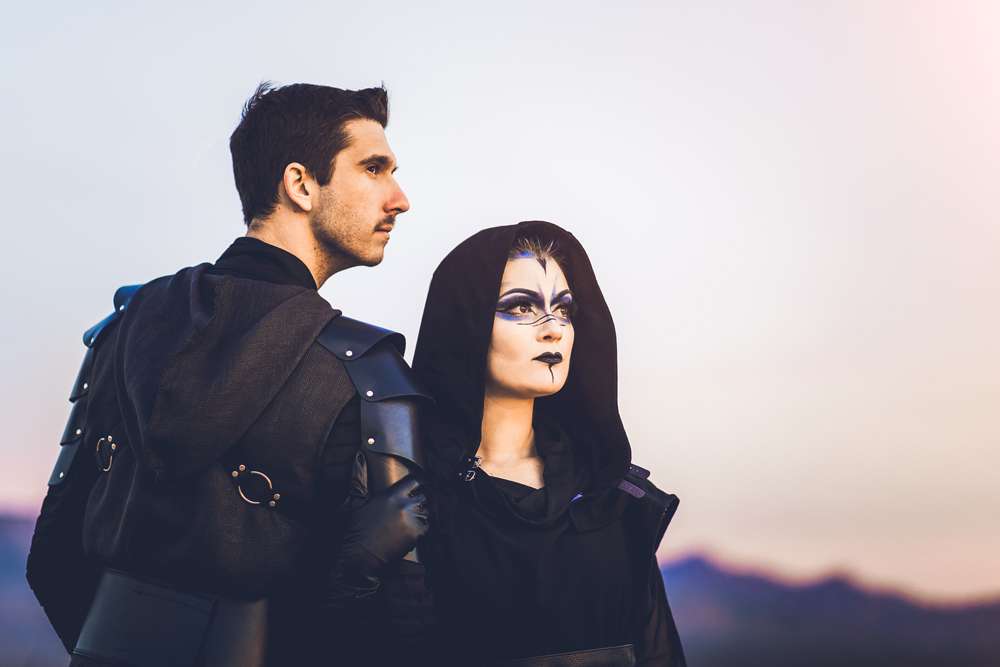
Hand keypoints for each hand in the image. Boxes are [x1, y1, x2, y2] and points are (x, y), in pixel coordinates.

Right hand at [339, 452, 429, 574]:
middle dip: (421, 498)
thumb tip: (359, 457)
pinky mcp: (415, 535)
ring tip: (412, 519)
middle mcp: (404, 505)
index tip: (421, 483)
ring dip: (422, 514)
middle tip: (418, 503)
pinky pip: (426, 527)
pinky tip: (411, 531)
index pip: (414, 480)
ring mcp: (412, 521)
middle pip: (424, 495)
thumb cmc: (356, 529)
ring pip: (426, 511)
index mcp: (390, 495)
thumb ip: (360, 479)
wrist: (359, 557)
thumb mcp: (356, 502)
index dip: (419, 481)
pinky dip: (421, 528)